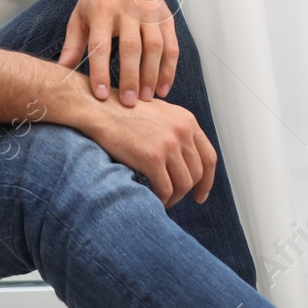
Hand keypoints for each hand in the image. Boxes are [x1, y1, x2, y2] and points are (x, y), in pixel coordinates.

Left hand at [57, 0, 177, 106]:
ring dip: (152, 75)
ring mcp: (149, 11)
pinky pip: (172, 45)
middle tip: (129, 104)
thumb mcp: (79, 16)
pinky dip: (170, 68)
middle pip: (131, 47)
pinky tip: (163, 87)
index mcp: (101, 9)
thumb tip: (63, 71)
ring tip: (147, 99)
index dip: (100, 71)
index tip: (101, 95)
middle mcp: (128, 9)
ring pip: (155, 47)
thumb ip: (72, 44)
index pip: (101, 45)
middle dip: (131, 78)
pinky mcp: (165, 15)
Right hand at [76, 89, 215, 207]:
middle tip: (174, 198)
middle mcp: (182, 130)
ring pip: (183, 184)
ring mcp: (168, 144)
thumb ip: (175, 131)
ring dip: (173, 197)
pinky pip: (165, 189)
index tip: (200, 194)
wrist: (98, 108)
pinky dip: (161, 199)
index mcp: (186, 120)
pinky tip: (152, 198)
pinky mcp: (152, 157)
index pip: (209, 157)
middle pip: (197, 173)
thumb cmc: (122, 112)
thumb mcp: (158, 113)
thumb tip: (184, 160)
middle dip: (187, 191)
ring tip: (160, 199)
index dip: (207, 180)